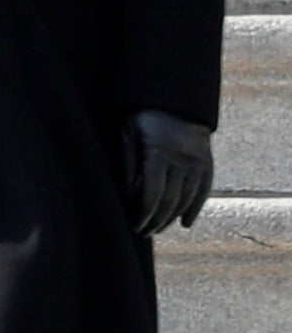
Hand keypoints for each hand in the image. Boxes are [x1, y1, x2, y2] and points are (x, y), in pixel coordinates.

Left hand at [127, 111, 213, 236]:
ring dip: (172, 218)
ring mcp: (198, 161)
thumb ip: (127, 165)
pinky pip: (203, 190)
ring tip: (158, 229)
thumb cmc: (141, 116)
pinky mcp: (207, 162)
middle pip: (170, 200)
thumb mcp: (126, 135)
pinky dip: (194, 208)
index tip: (135, 226)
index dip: (143, 214)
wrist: (175, 99)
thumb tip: (125, 197)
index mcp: (158, 153)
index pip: (152, 193)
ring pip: (187, 198)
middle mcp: (182, 159)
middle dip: (156, 220)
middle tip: (143, 233)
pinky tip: (185, 223)